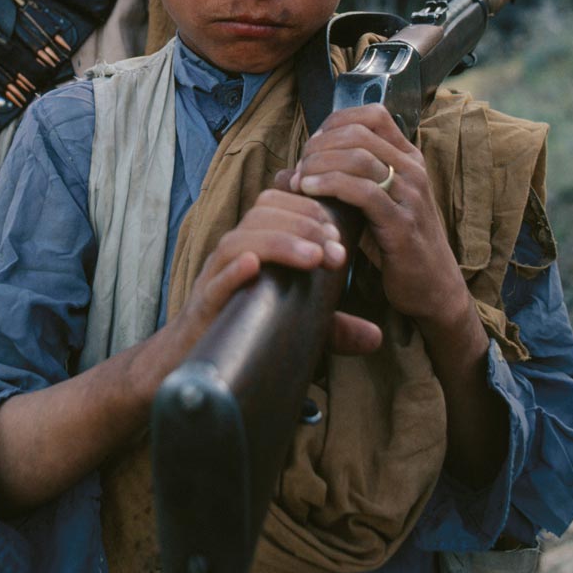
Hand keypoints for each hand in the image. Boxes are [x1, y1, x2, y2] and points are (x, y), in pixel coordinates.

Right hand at [170, 188, 382, 359]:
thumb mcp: (298, 327)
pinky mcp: (203, 306)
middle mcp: (234, 254)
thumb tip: (376, 337)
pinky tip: (254, 267)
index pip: (278, 205)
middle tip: (335, 251)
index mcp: (254, 246)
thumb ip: (334, 328)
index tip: (340, 237)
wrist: (196, 367)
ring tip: (312, 257)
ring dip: (278, 242)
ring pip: (239, 241)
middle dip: (303, 225)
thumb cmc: (246, 334)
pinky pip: (215, 281)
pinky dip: (234, 271)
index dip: (310, 212)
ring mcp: (215, 278)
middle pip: (261, 214)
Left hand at [287, 104, 469, 331]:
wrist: (432, 286)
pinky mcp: (402, 224)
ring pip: (357, 157)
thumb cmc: (394, 242)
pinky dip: (329, 185)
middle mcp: (412, 169)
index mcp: (408, 158)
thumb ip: (343, 180)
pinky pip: (363, 192)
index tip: (312, 146)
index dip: (334, 123)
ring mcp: (410, 195)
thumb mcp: (373, 203)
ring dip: (319, 164)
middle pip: (358, 133)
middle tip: (299, 168)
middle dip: (319, 146)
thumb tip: (288, 172)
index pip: (372, 115)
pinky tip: (309, 192)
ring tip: (299, 181)